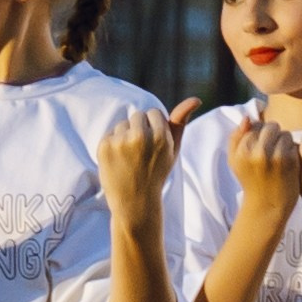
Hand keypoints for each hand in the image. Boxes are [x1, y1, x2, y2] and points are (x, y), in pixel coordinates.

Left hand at [95, 98, 184, 227]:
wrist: (135, 202)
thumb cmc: (157, 174)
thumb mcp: (173, 150)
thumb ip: (181, 123)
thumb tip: (196, 99)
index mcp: (161, 137)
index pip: (153, 112)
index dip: (153, 128)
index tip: (153, 146)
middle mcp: (141, 137)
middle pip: (137, 115)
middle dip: (139, 130)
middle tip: (141, 153)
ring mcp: (121, 142)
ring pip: (123, 124)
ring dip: (125, 136)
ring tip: (130, 158)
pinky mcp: (105, 146)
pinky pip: (110, 133)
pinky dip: (113, 144)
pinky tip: (119, 160)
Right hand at [228, 109, 301, 237]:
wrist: (267, 205)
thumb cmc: (250, 180)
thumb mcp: (235, 161)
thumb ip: (236, 137)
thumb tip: (247, 117)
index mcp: (242, 150)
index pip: (256, 125)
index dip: (260, 133)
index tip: (261, 146)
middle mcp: (258, 152)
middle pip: (272, 126)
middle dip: (274, 134)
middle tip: (273, 148)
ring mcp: (276, 156)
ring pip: (284, 133)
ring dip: (284, 141)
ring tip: (279, 155)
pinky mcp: (290, 161)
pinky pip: (293, 144)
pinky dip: (291, 150)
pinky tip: (287, 162)